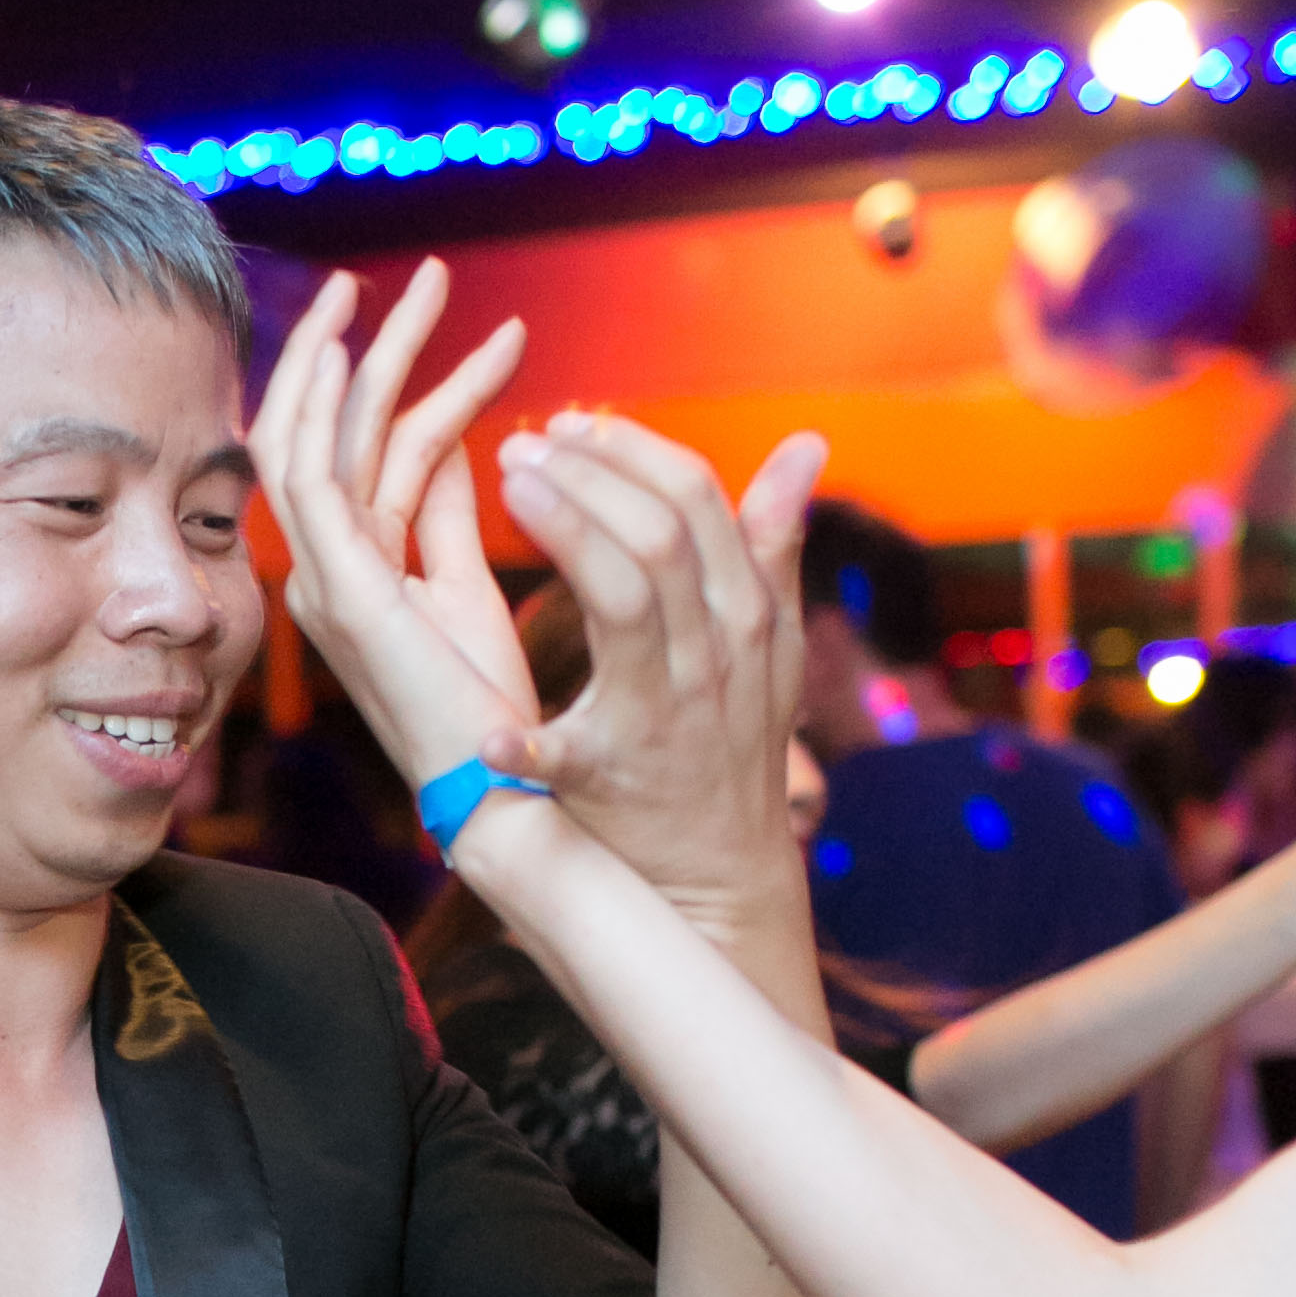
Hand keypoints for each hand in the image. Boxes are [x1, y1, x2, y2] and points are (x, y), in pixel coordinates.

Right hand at [249, 259, 532, 792]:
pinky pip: (308, 478)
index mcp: (357, 573)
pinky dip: (320, 405)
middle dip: (362, 345)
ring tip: (422, 283)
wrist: (496, 787)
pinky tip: (346, 345)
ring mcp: (324, 584)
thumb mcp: (469, 587)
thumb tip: (467, 436)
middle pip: (325, 434)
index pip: (358, 454)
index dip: (386, 377)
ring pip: (312, 438)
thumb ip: (452, 513)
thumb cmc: (488, 706)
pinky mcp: (344, 592)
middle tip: (413, 274)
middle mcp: (326, 574)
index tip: (427, 311)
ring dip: (356, 352)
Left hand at [490, 414, 826, 936]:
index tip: (570, 423)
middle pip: (661, 533)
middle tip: (522, 445)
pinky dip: (524, 745)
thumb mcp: (771, 644)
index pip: (696, 497)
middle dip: (588, 474)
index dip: (629, 448)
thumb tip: (806, 442)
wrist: (720, 873)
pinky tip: (489, 732)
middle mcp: (712, 654)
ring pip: (624, 597)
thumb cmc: (730, 744)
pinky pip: (566, 754)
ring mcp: (663, 715)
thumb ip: (776, 545)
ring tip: (507, 486)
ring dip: (564, 530)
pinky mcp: (612, 781)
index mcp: (744, 613)